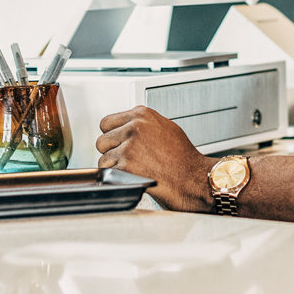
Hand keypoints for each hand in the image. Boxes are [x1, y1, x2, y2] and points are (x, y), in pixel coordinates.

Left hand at [97, 106, 217, 211]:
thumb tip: (127, 127)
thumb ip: (143, 125)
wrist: (191, 178)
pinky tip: (133, 176)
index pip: (107, 123)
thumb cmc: (183, 158)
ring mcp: (129, 147)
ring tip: (133, 169)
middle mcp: (134, 128)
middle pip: (102, 140)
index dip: (112, 136)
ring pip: (103, 158)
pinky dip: (117, 178)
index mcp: (142, 115)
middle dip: (111, 151)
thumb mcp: (165, 128)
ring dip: (114, 166)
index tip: (118, 143)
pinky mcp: (126, 165)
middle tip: (127, 159)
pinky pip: (108, 173)